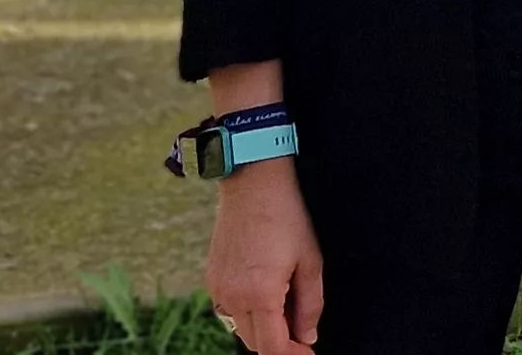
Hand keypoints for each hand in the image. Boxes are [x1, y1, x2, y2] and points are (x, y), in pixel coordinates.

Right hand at [203, 161, 322, 352]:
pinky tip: (264, 293)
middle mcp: (233, 296)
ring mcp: (218, 288)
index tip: (308, 351)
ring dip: (262, 328)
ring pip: (240, 328)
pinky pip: (228, 310)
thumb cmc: (287, 217)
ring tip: (285, 306)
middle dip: (279, 342)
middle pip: (255, 343)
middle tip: (300, 328)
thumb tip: (307, 337)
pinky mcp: (211, 277)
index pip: (272, 348)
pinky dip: (247, 312)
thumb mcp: (310, 261)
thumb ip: (310, 306)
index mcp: (260, 294)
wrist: (253, 182)